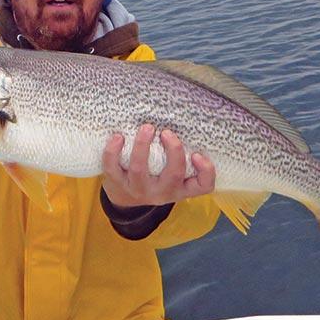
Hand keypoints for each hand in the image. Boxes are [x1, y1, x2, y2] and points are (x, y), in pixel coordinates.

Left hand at [101, 123, 215, 207]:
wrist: (124, 199)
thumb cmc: (155, 179)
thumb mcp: (172, 175)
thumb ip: (181, 157)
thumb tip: (185, 121)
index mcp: (180, 189)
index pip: (204, 186)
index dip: (206, 171)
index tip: (198, 154)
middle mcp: (162, 192)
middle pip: (173, 176)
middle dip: (173, 151)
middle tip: (167, 132)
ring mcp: (138, 189)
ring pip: (140, 171)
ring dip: (142, 146)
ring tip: (146, 128)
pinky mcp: (117, 184)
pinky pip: (112, 168)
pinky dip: (113, 151)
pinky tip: (118, 137)